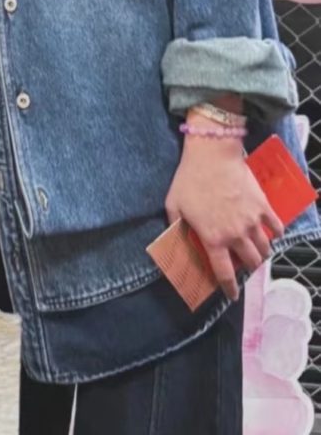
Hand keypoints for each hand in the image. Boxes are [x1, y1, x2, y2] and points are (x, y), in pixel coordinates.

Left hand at [165, 127, 283, 299]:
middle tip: (242, 265)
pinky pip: (276, 227)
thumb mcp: (173, 205)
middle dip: (248, 268)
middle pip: (251, 262)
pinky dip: (275, 233)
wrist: (212, 155)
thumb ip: (176, 228)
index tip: (231, 295)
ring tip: (255, 251)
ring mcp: (253, 221)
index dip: (229, 288)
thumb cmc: (189, 179)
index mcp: (213, 238)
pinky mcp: (263, 207)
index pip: (224, 273)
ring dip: (260, 253)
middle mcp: (236, 235)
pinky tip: (270, 232)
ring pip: (265, 248)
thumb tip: (175, 243)